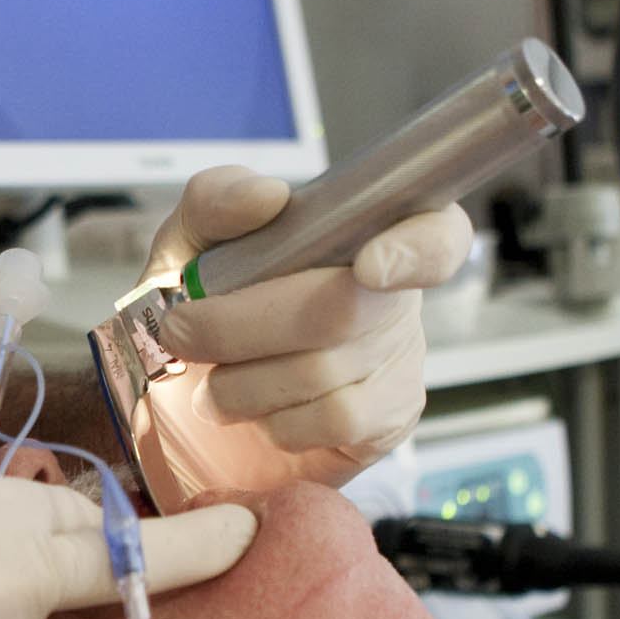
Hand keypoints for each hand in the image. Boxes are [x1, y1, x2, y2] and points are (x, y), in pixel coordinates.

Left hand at [134, 172, 472, 502]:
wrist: (188, 388)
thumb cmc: (206, 300)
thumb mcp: (192, 238)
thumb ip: (217, 201)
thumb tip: (267, 197)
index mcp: (365, 231)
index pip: (436, 233)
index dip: (416, 250)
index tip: (367, 268)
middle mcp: (396, 294)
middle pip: (344, 309)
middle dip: (242, 325)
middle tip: (183, 329)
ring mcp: (399, 359)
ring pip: (327, 373)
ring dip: (243, 381)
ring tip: (213, 378)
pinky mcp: (389, 418)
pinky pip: (335, 421)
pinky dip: (275, 419)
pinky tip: (257, 409)